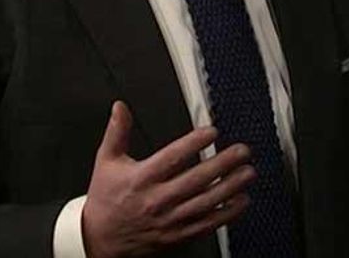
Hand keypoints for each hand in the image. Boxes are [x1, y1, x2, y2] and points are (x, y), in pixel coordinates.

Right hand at [82, 101, 254, 257]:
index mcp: (142, 178)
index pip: (172, 158)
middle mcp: (158, 199)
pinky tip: (241, 201)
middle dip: (222, 163)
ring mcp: (170, 219)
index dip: (194, 143)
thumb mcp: (106, 161)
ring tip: (248, 172)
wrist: (100, 240)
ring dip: (230, 187)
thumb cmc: (106, 200)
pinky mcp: (178, 235)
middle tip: (242, 151)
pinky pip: (207, 224)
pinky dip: (227, 214)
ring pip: (206, 202)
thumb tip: (120, 108)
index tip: (212, 131)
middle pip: (196, 180)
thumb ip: (117, 132)